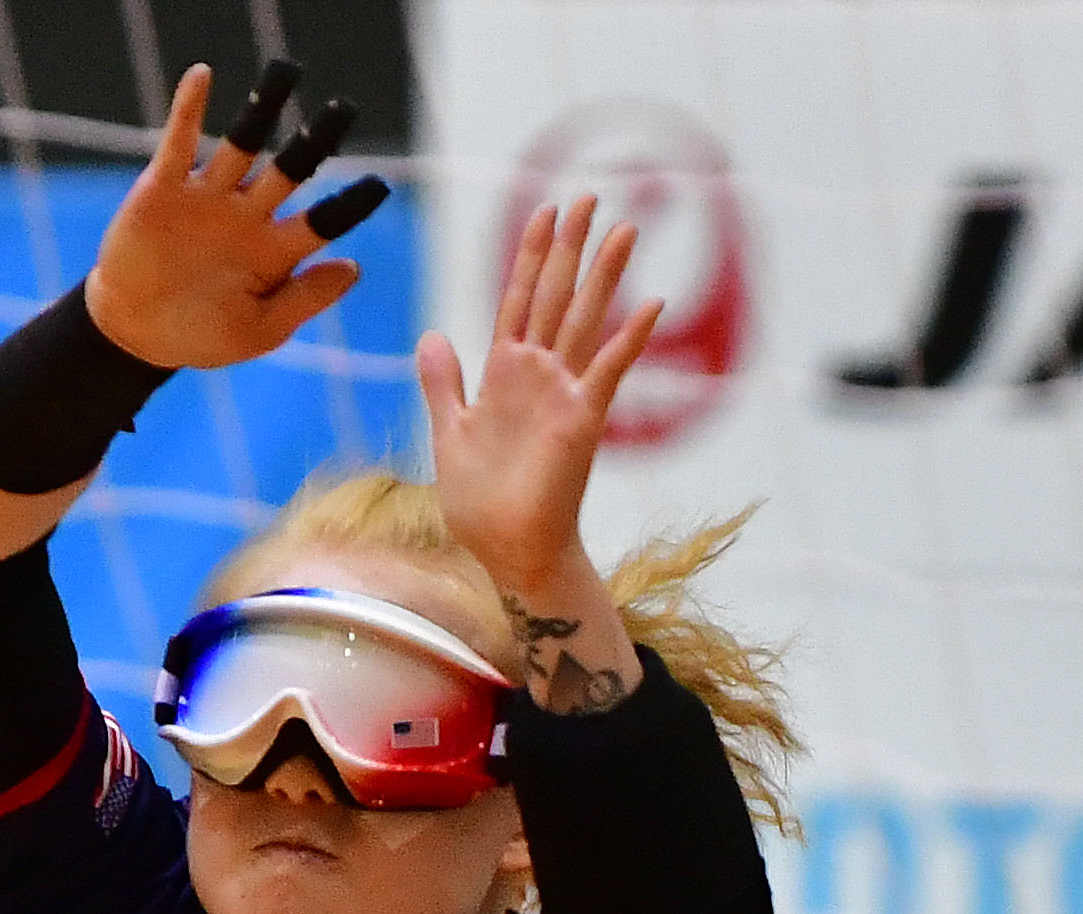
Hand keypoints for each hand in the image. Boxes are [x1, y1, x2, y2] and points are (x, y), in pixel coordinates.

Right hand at [84, 60, 388, 372]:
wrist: (131, 334)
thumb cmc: (197, 338)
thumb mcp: (256, 331)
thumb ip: (303, 299)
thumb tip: (353, 267)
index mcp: (273, 252)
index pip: (322, 221)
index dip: (350, 204)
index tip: (378, 186)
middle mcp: (246, 216)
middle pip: (290, 168)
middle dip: (317, 139)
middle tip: (344, 110)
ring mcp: (207, 199)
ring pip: (242, 144)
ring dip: (264, 109)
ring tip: (286, 73)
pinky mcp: (164, 189)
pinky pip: (180, 142)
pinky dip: (189, 109)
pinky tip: (203, 76)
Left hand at [416, 196, 660, 595]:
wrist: (505, 549)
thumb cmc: (480, 500)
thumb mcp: (449, 431)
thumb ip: (443, 383)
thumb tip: (432, 334)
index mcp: (504, 374)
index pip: (519, 300)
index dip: (528, 256)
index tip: (542, 212)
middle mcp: (538, 375)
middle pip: (556, 296)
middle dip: (569, 247)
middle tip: (589, 194)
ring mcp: (563, 394)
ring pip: (585, 320)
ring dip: (604, 276)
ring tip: (626, 228)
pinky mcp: (582, 421)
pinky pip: (609, 371)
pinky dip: (628, 340)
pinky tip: (650, 304)